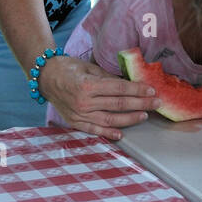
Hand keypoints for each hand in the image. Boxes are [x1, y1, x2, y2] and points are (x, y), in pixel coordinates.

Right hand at [41, 55, 158, 140]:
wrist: (46, 78)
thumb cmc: (69, 69)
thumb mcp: (90, 67)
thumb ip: (109, 78)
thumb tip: (131, 83)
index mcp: (87, 85)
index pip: (119, 89)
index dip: (137, 90)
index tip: (151, 90)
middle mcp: (84, 102)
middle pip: (118, 104)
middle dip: (140, 103)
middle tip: (156, 102)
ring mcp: (79, 114)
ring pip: (110, 119)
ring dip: (130, 119)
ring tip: (144, 115)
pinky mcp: (75, 122)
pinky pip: (94, 130)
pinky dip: (108, 132)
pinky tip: (122, 133)